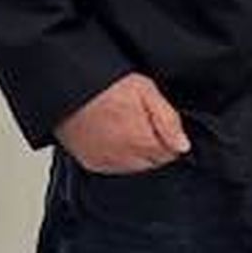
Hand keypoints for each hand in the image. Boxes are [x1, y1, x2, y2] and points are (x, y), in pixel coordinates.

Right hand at [55, 72, 190, 173]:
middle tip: (145, 122)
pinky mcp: (91, 163)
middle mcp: (124, 158)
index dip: (171, 137)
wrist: (68, 88)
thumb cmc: (104, 84)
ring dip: (138, 153)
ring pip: (135, 167)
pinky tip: (115, 137)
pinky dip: (119, 157)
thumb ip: (168, 120)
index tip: (163, 124)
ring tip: (128, 127)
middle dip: (156, 146)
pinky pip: (114, 168)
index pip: (171, 154)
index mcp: (141, 141)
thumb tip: (183, 145)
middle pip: (154, 162)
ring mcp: (106, 163)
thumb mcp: (145, 90)